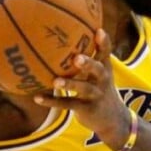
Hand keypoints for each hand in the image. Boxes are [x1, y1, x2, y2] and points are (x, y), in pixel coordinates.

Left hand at [32, 29, 134, 150]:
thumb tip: (61, 38)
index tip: (99, 31)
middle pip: (98, 70)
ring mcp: (95, 95)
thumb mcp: (98, 74)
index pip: (106, 53)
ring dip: (70, 84)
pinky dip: (52, 101)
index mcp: (104, 68)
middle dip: (88, 64)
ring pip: (83, 89)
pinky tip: (37, 97)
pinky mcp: (86, 109)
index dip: (104, 43)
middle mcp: (102, 80)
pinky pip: (68, 104)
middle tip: (77, 58)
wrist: (113, 119)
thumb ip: (87, 59)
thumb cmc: (99, 89)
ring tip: (56, 81)